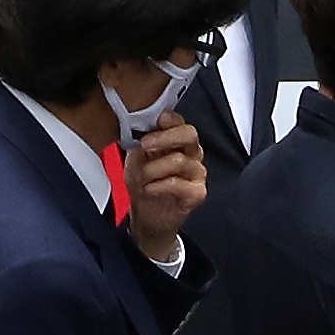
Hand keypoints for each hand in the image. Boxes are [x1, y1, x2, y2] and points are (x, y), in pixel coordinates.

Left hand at [121, 111, 210, 260]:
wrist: (146, 215)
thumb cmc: (144, 183)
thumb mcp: (136, 158)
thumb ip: (140, 140)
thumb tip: (138, 124)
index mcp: (178, 141)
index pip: (180, 122)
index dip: (170, 119)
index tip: (157, 120)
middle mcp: (192, 153)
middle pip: (190, 134)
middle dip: (165, 137)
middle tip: (145, 144)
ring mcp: (197, 173)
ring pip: (180, 161)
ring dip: (154, 169)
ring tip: (141, 178)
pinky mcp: (198, 193)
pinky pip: (178, 183)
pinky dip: (159, 185)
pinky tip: (148, 189)